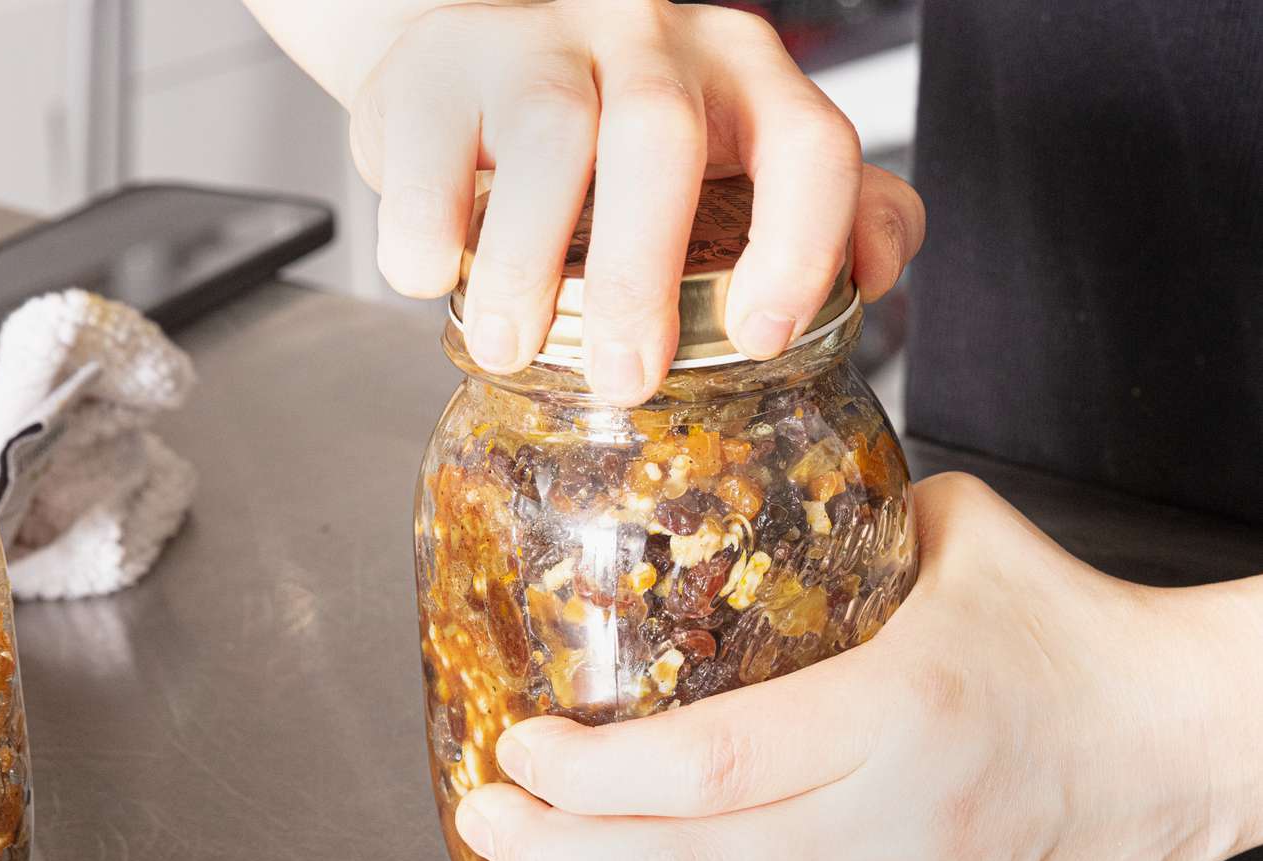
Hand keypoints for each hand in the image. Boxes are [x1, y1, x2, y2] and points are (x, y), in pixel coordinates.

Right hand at [348, 0, 923, 402]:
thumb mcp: (724, 157)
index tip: (764, 336)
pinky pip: (431, 147)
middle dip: (644, 276)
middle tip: (627, 377)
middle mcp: (649, 40)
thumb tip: (875, 269)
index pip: (806, 142)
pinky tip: (432, 279)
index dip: (799, 244)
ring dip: (525, 265)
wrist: (466, 65)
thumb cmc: (605, 139)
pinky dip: (427, 229)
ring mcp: (538, 42)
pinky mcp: (437, 67)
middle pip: (661, 138)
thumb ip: (813, 207)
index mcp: (740, 73)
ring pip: (546, 139)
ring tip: (510, 347)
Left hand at [453, 472, 1262, 860]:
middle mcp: (896, 825)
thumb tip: (729, 500)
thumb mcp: (956, 536)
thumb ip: (835, 522)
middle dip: (562, 857)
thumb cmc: (1067, 630)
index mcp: (891, 710)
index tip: (520, 749)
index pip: (707, 764)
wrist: (1182, 739)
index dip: (591, 773)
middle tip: (486, 824)